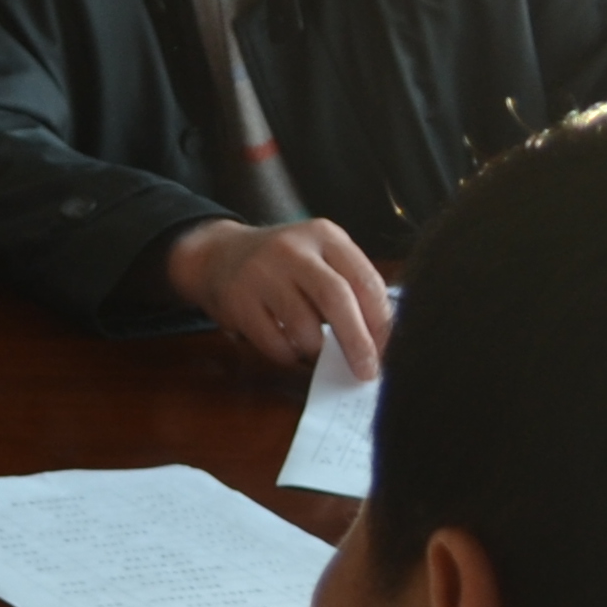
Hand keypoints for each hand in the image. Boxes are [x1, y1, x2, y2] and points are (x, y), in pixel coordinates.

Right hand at [164, 217, 392, 376]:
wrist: (218, 256)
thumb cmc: (285, 265)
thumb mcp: (321, 257)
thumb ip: (351, 287)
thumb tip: (381, 340)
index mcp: (324, 235)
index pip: (365, 280)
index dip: (381, 321)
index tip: (388, 351)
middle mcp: (292, 249)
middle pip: (336, 299)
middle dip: (357, 342)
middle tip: (367, 371)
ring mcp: (261, 273)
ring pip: (304, 327)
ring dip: (318, 350)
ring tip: (317, 350)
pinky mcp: (238, 301)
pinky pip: (275, 342)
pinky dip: (290, 355)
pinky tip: (290, 346)